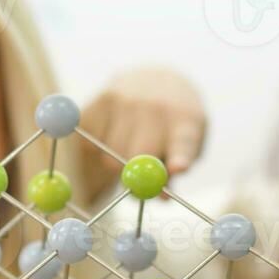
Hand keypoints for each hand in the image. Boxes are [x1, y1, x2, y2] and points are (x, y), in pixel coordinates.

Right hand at [78, 66, 205, 201]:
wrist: (156, 80)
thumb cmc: (173, 126)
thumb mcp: (183, 146)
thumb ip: (173, 174)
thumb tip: (160, 197)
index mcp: (187, 121)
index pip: (184, 143)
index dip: (180, 157)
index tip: (179, 167)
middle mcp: (158, 106)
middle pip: (138, 158)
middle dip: (134, 175)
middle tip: (137, 174)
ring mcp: (128, 99)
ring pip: (110, 155)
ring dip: (115, 161)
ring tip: (129, 144)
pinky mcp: (103, 97)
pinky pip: (91, 140)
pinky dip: (98, 144)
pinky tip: (113, 129)